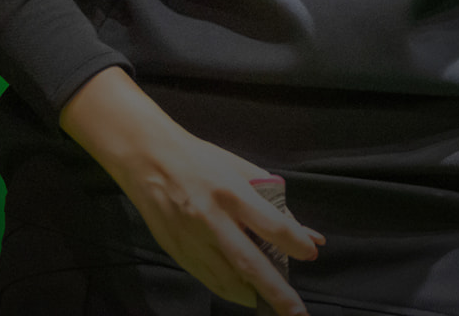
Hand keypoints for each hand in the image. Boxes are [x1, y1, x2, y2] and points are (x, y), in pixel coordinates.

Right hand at [118, 126, 322, 314]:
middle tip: (298, 312)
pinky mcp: (178, 252)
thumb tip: (305, 230)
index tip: (310, 253)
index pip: (271, 224)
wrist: (148, 158)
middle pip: (251, 263)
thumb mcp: (239, 168)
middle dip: (278, 292)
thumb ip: (272, 199)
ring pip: (228, 280)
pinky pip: (209, 280)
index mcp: (230, 192)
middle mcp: (212, 219)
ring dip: (253, 295)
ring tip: (273, 304)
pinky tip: (244, 292)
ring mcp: (193, 239)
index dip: (295, 243)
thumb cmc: (198, 158)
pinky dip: (229, 290)